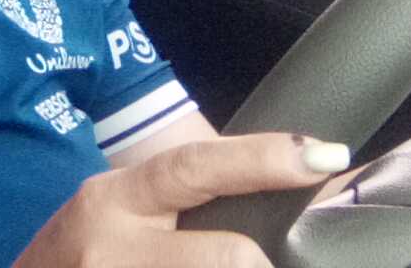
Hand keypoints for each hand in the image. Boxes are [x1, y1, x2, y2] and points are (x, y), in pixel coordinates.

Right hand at [11, 133, 349, 267]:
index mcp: (118, 198)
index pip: (195, 167)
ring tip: (249, 259)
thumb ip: (195, 190)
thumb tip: (305, 175)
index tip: (321, 154)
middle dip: (258, 262)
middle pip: (227, 258)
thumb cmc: (89, 250)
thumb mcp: (126, 207)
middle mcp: (113, 247)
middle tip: (271, 258)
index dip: (260, 160)